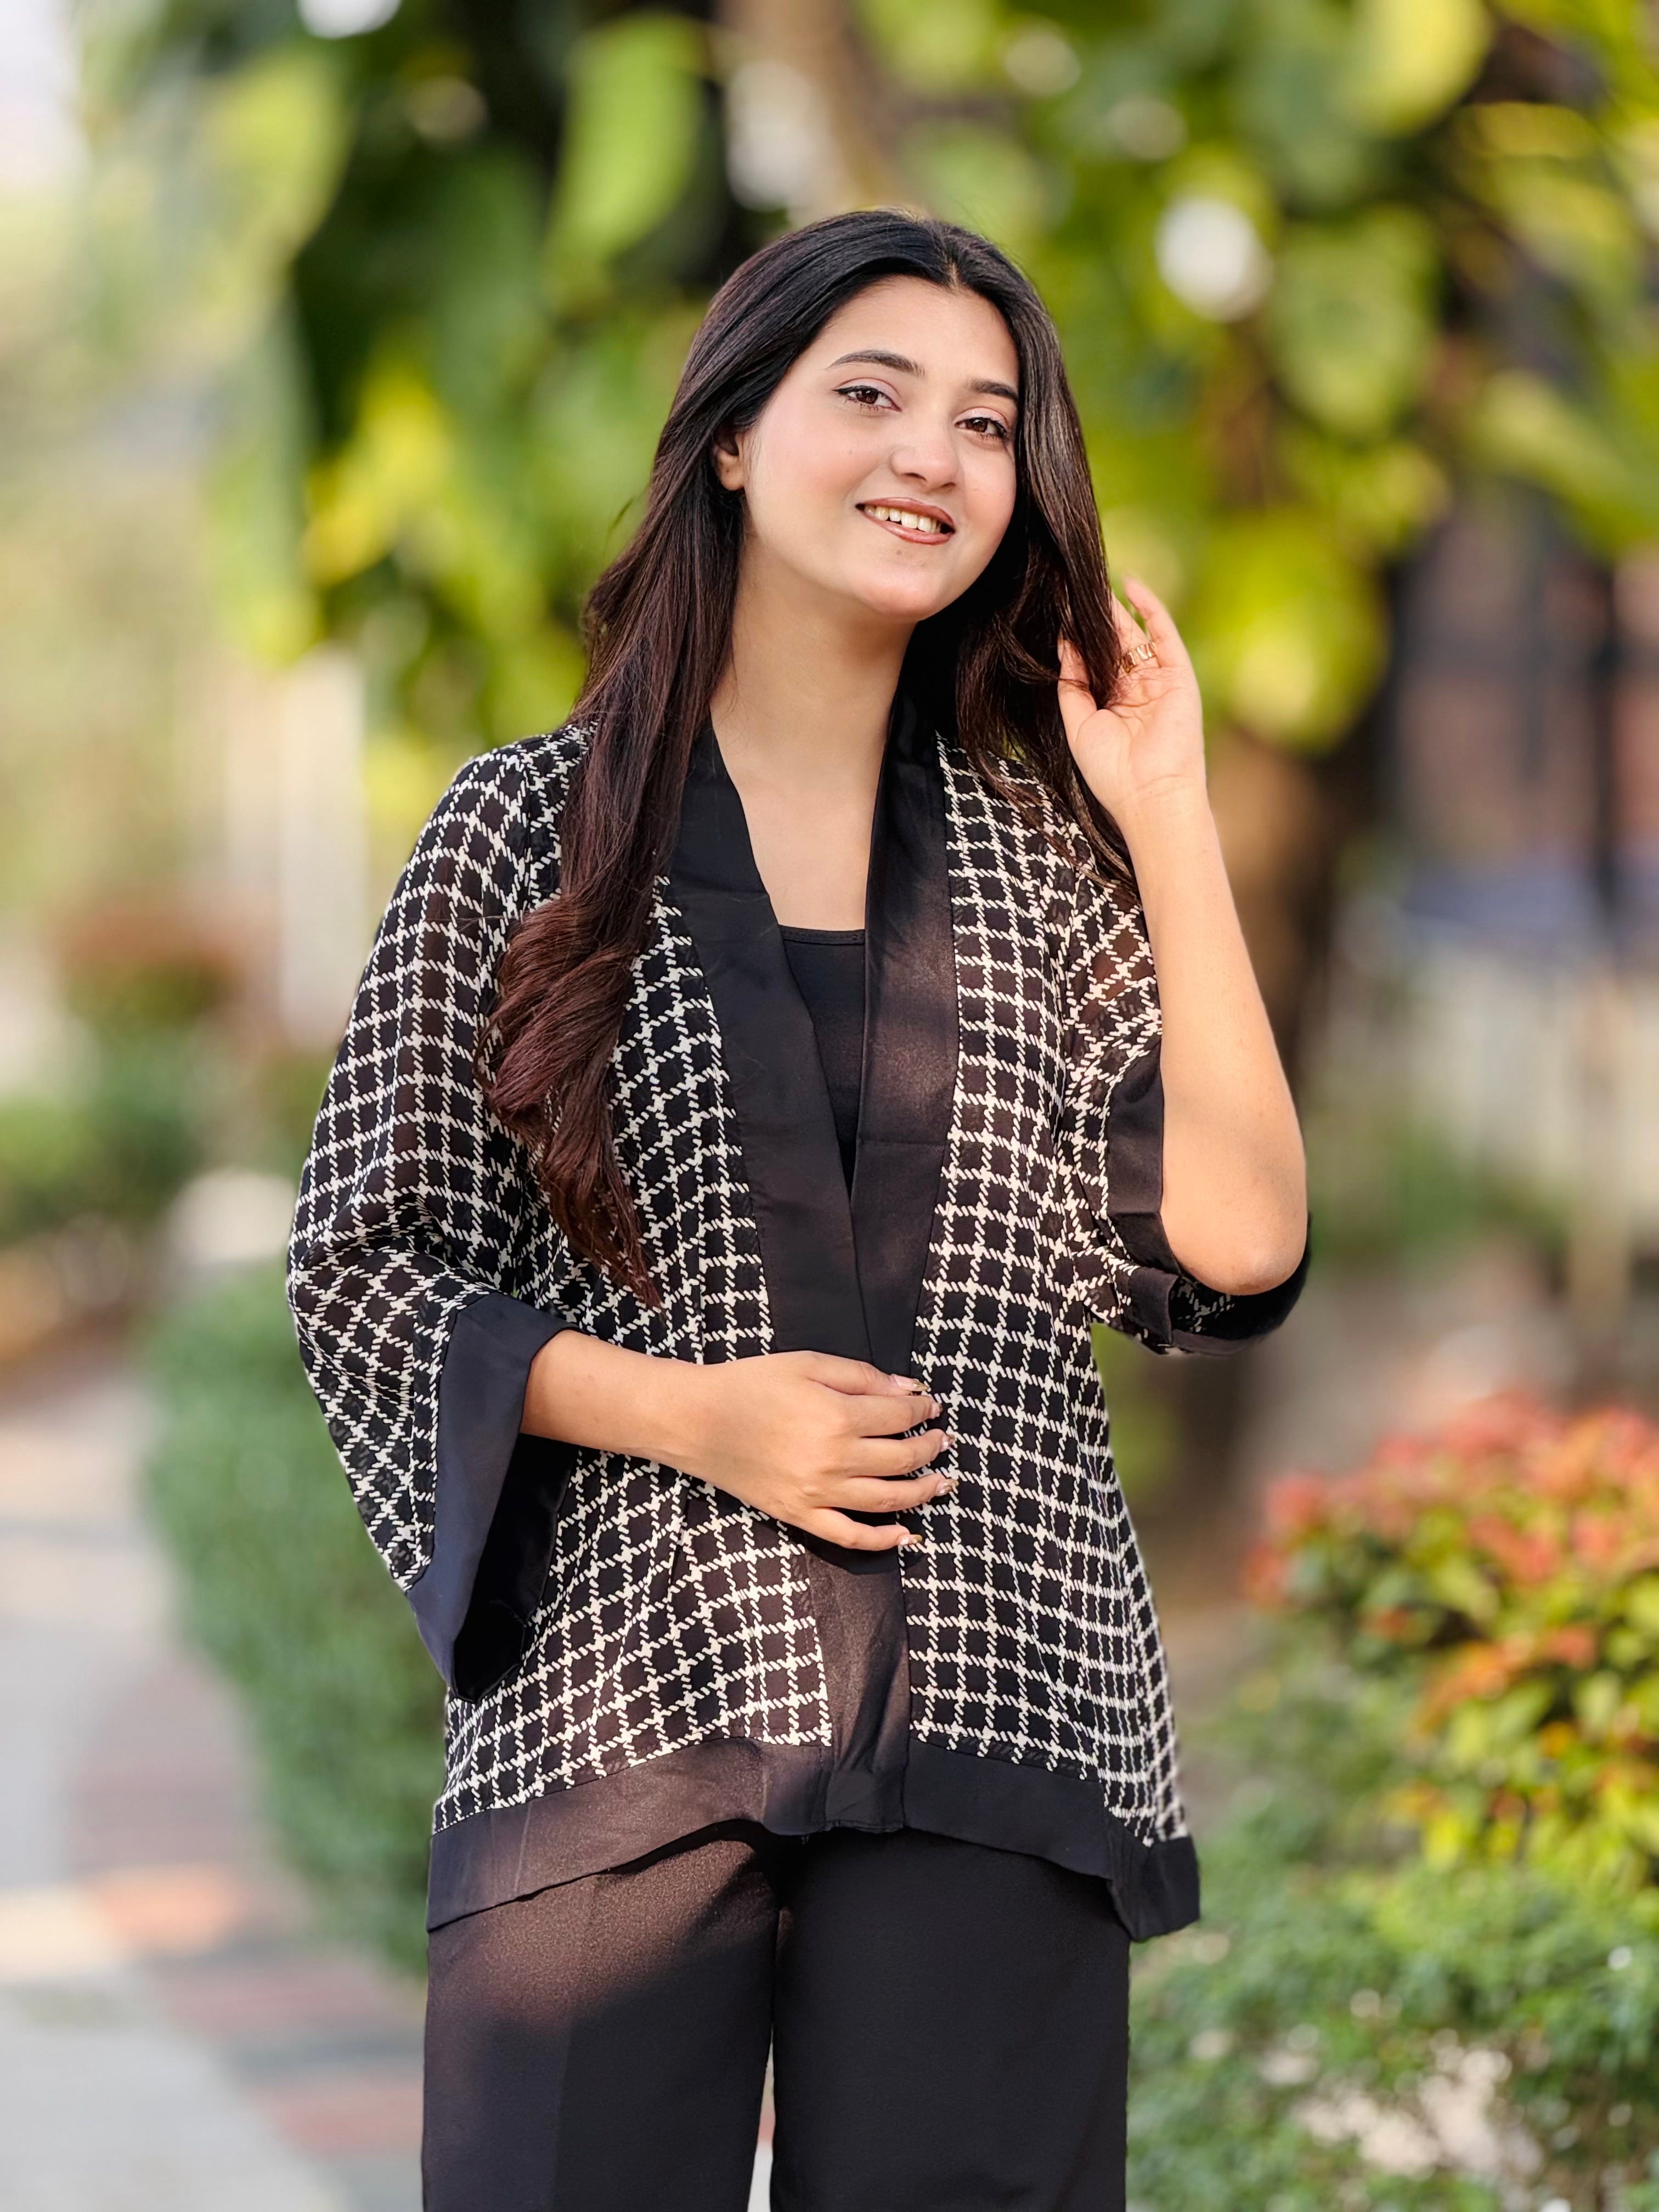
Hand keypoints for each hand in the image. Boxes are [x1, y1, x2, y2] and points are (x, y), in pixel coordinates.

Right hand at [675, 1351, 952, 1552]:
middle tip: (942, 1440)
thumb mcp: (808, 1363)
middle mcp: (833, 1459)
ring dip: (922, 1492)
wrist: (696, 1420)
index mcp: (837, 1416)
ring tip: (941, 1483)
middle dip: (931, 1448)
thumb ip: (862, 1376)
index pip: (900, 1417)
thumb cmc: (751, 1384)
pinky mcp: (799, 1515)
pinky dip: (883, 1540)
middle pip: (902, 1459)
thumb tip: (909, 1390)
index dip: (923, 1410)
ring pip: (887, 1501)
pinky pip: (849, 1537)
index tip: (931, 1405)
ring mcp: (817, 1493)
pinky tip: (906, 1534)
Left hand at [1057, 576, 1206, 826]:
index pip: (1093, 663)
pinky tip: (1129, 585)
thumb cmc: (1111, 771)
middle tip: (1072, 588)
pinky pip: (1163, 634)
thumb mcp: (1078, 724)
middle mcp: (1135, 691)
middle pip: (1112, 645)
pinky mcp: (1178, 674)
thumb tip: (1063, 644)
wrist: (1150, 793)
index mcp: (1111, 705)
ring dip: (1114, 609)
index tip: (1057, 613)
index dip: (1077, 639)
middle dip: (1093, 619)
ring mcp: (1158, 681)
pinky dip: (1149, 608)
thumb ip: (1072, 684)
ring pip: (1134, 636)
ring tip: (1091, 582)